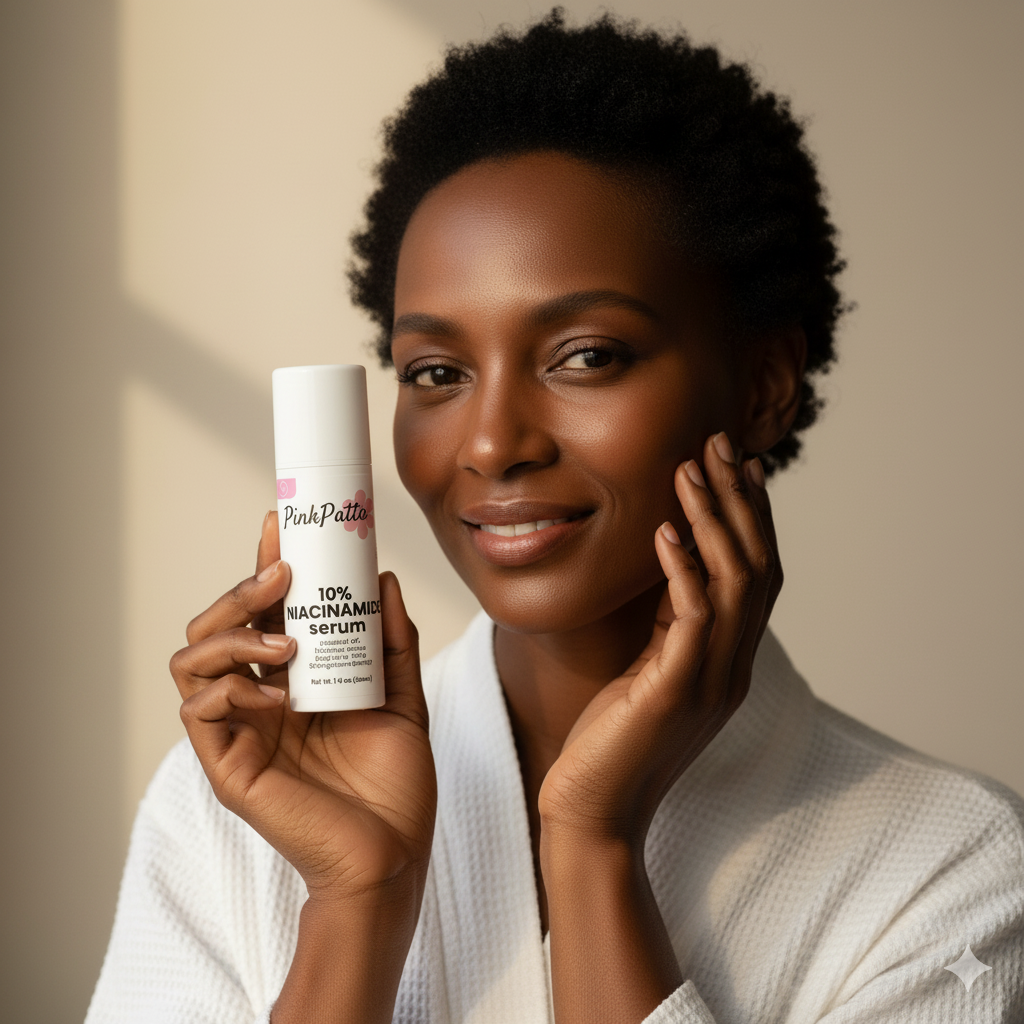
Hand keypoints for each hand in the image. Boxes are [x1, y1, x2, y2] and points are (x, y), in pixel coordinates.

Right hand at [169, 512, 436, 906]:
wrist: (394, 854)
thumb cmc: (395, 785)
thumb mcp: (403, 699)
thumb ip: (393, 642)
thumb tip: (384, 579)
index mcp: (295, 682)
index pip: (266, 613)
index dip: (265, 567)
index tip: (280, 526)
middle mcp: (259, 699)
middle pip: (218, 625)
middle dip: (243, 588)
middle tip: (284, 572)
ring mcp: (239, 731)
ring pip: (192, 659)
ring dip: (233, 634)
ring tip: (284, 641)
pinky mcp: (229, 765)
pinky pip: (199, 709)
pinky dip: (230, 686)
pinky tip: (275, 692)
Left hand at [538, 431, 780, 849]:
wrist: (594, 810)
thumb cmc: (612, 739)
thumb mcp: (647, 668)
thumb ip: (669, 623)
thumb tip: (673, 566)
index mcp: (727, 660)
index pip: (756, 574)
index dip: (751, 516)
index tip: (736, 464)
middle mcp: (732, 667)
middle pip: (757, 566)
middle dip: (740, 501)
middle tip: (722, 444)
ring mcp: (710, 681)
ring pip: (734, 584)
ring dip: (714, 521)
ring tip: (692, 469)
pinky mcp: (675, 694)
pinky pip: (691, 620)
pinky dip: (684, 571)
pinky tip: (666, 533)